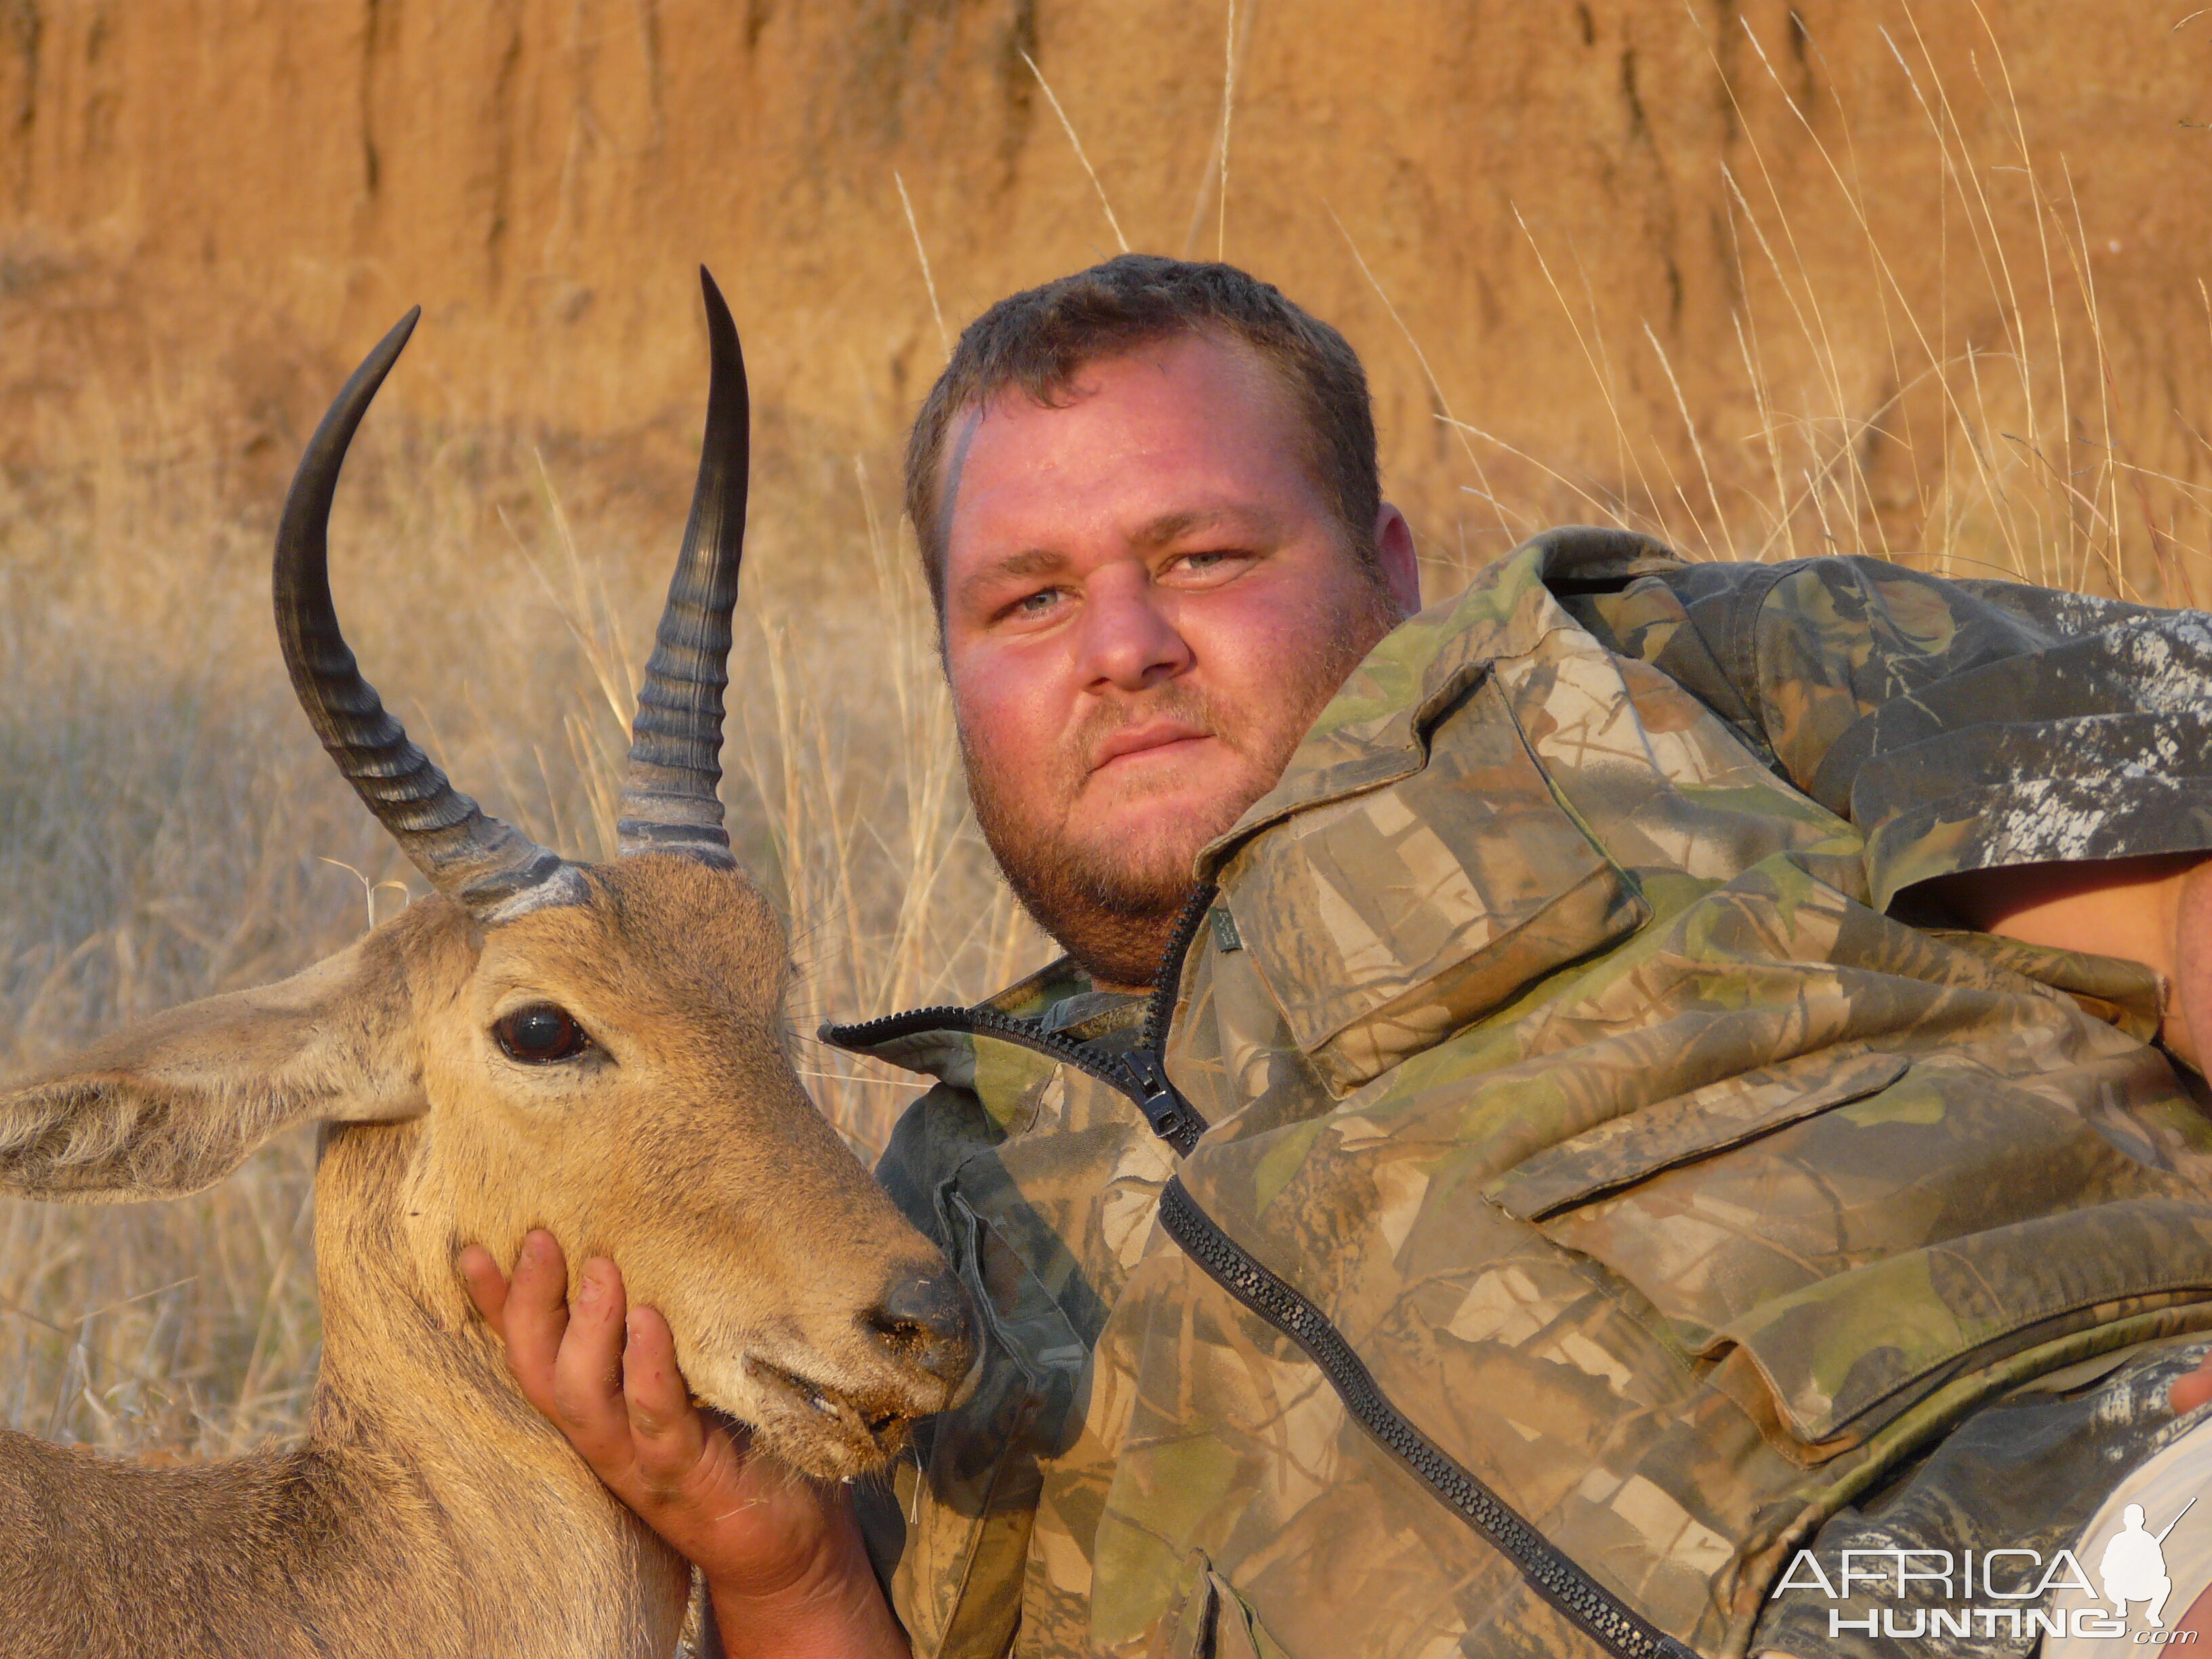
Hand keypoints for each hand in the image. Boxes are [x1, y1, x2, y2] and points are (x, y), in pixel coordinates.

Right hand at [459, 1231, 907, 1658]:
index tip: (476, 1247)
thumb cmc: (744, 1447)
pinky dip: (649, 1373)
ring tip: (600, 1269)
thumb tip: (661, 1244)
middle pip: (541, 1372)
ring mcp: (643, 1461)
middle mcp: (605, 1439)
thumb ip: (669, 1328)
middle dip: (529, 1305)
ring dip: (587, 1330)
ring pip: (585, 1399)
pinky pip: (658, 1423)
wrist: (789, 1548)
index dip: (497, 1307)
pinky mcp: (691, 1474)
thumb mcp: (696, 1378)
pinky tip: (650, 1323)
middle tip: (542, 1238)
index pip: (532, 1354)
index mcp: (598, 1412)